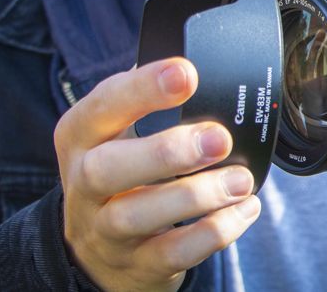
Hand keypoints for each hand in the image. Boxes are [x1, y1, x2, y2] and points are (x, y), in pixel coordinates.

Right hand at [54, 58, 260, 290]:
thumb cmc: (122, 175)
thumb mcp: (120, 133)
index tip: (186, 73)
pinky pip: (174, 253)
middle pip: (107, 169)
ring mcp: (107, 230)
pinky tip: (245, 208)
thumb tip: (201, 61)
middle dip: (167, 152)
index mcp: (82, 136)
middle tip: (219, 139)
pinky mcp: (137, 265)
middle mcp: (85, 184)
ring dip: (198, 196)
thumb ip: (150, 101)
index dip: (142, 89)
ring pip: (139, 215)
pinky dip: (216, 231)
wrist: (98, 253)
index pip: (101, 107)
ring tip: (241, 180)